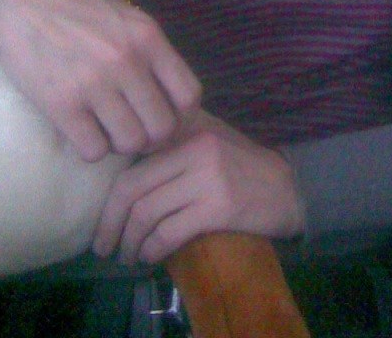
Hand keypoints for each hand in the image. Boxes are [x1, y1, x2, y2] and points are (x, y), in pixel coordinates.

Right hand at [0, 0, 201, 161]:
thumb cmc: (77, 8)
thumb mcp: (127, 18)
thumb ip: (151, 54)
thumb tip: (170, 101)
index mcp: (148, 38)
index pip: (189, 96)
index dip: (180, 116)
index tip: (163, 116)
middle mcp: (127, 61)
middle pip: (162, 128)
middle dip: (150, 135)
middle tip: (132, 126)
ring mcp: (94, 84)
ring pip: (130, 143)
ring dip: (120, 143)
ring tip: (106, 127)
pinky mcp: (61, 104)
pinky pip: (94, 150)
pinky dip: (92, 148)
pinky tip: (83, 130)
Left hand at [92, 111, 305, 263]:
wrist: (288, 188)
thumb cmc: (241, 169)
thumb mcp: (207, 146)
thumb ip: (172, 152)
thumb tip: (124, 181)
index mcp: (186, 132)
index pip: (133, 164)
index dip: (110, 199)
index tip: (103, 221)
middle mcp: (194, 150)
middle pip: (133, 188)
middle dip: (110, 223)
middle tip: (103, 247)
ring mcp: (207, 178)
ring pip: (147, 212)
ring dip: (130, 242)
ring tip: (127, 257)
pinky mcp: (220, 207)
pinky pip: (171, 231)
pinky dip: (153, 249)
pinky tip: (150, 257)